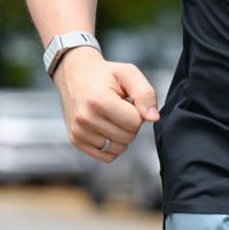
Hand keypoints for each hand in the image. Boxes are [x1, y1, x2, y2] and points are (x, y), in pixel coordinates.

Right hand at [52, 47, 158, 162]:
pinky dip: (111, 146)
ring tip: (111, 118)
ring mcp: (79, 132)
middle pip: (128, 137)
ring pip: (118, 148)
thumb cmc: (105, 74)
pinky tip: (106, 129)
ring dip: (121, 136)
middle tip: (119, 109)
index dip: (138, 112)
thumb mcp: (128, 73)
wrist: (74, 75)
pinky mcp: (76, 141)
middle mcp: (85, 118)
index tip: (127, 102)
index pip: (135, 122)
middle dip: (130, 124)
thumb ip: (146, 94)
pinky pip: (106, 156)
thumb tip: (153, 118)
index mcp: (99, 100)